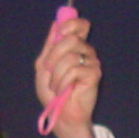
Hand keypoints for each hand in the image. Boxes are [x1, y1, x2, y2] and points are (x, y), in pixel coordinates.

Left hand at [33, 15, 101, 137]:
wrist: (60, 114)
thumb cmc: (52, 92)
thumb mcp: (44, 66)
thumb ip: (49, 45)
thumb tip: (55, 23)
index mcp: (75, 47)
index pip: (81, 25)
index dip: (71, 23)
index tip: (60, 33)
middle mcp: (86, 51)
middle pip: (72, 39)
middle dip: (54, 55)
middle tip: (49, 70)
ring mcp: (92, 62)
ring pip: (70, 56)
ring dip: (57, 74)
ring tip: (56, 86)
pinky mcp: (94, 74)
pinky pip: (74, 70)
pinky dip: (63, 82)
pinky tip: (63, 91)